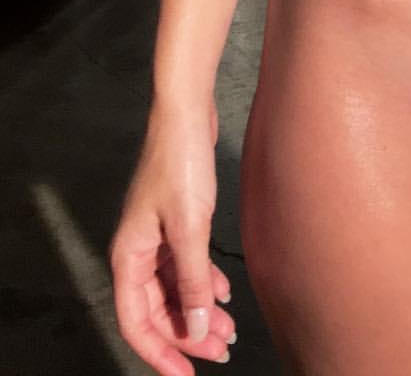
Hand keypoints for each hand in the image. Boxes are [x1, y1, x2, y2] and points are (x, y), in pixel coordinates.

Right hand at [109, 105, 235, 372]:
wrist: (187, 112)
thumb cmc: (181, 163)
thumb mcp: (190, 229)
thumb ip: (192, 281)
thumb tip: (194, 329)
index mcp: (129, 257)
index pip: (136, 322)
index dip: (159, 353)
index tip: (186, 375)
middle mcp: (137, 251)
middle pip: (158, 309)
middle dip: (187, 334)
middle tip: (222, 351)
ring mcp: (156, 236)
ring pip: (174, 288)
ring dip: (199, 310)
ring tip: (229, 329)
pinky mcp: (175, 221)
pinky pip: (186, 265)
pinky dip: (204, 282)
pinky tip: (225, 292)